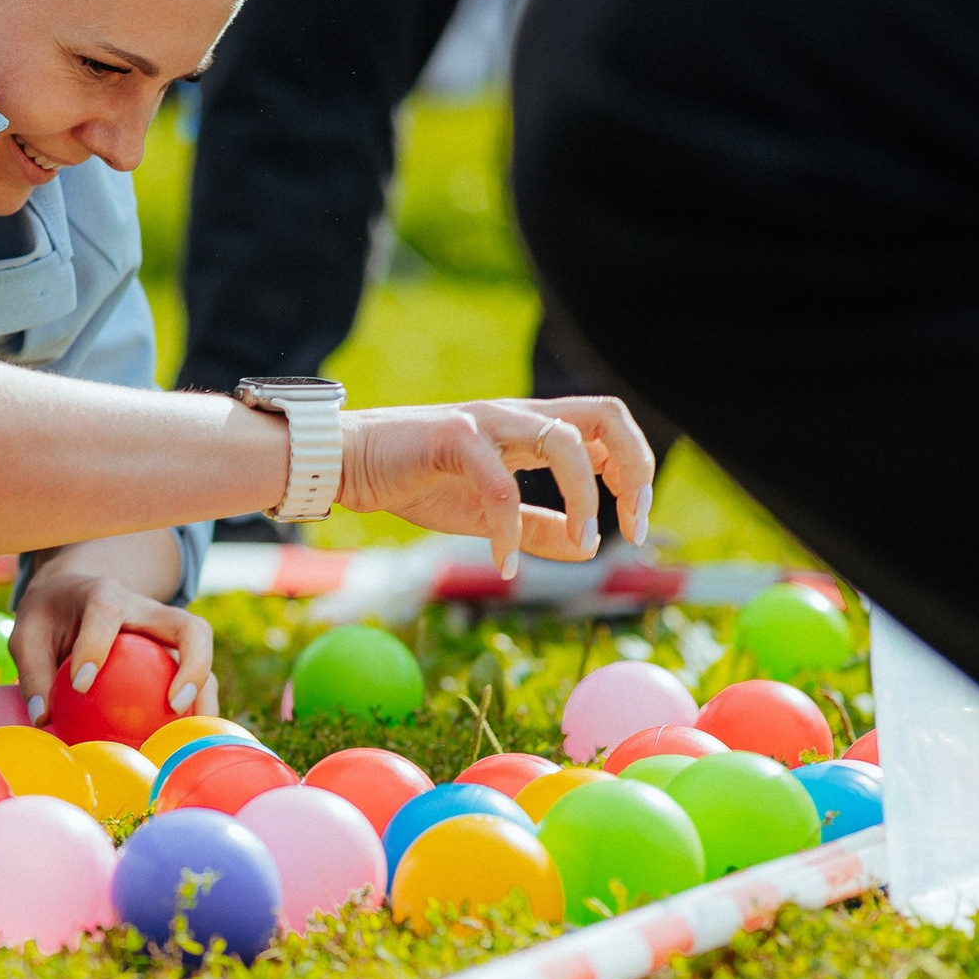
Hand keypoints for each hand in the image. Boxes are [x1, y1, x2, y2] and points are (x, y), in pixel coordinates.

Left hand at [11, 543, 216, 728]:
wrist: (73, 592)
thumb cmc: (49, 615)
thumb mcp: (27, 632)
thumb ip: (32, 671)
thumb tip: (44, 719)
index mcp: (102, 595)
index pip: (105, 615)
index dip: (95, 648)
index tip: (80, 685)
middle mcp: (144, 609)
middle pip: (188, 627)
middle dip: (193, 665)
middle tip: (173, 706)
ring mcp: (163, 631)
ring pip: (202, 658)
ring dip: (205, 694)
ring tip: (190, 734)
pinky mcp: (171, 652)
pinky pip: (194, 676)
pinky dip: (194, 706)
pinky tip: (179, 741)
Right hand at [338, 395, 656, 579]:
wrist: (343, 461)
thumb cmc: (411, 480)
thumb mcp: (484, 511)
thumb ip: (535, 524)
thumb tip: (586, 549)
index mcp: (528, 428)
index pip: (607, 428)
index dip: (635, 472)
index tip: (634, 524)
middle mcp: (515, 415)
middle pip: (605, 414)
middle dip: (633, 469)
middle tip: (632, 524)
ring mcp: (485, 421)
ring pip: (564, 442)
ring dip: (585, 498)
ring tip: (582, 541)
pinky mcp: (452, 438)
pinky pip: (499, 486)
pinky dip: (509, 531)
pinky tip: (503, 564)